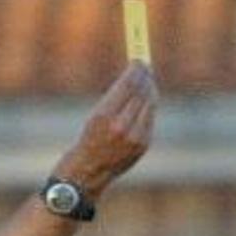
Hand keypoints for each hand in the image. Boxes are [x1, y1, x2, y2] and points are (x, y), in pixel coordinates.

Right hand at [52, 61, 157, 198]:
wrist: (86, 175)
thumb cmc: (86, 142)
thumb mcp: (95, 117)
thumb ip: (116, 99)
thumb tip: (136, 75)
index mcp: (104, 117)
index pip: (129, 85)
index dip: (136, 70)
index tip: (139, 60)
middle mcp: (121, 127)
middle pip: (141, 93)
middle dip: (145, 78)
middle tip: (145, 67)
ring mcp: (134, 138)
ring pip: (149, 104)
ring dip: (150, 90)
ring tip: (147, 80)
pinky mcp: (142, 145)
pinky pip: (150, 119)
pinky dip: (149, 106)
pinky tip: (147, 99)